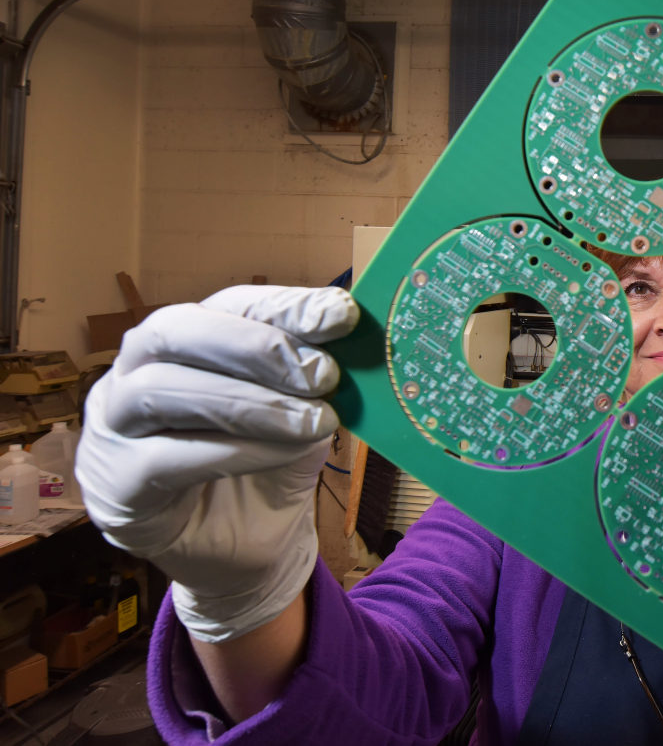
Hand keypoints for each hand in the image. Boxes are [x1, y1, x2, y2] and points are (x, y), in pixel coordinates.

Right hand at [76, 286, 358, 642]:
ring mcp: (113, 428)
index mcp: (185, 342)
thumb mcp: (303, 415)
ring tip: (316, 422)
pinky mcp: (114, 486)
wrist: (247, 555)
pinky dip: (235, 451)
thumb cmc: (267, 471)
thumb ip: (314, 379)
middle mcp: (134, 372)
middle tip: (323, 372)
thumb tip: (352, 334)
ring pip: (162, 391)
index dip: (283, 305)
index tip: (340, 315)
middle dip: (256, 346)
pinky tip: (288, 454)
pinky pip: (165, 459)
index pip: (226, 305)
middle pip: (175, 331)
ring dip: (250, 402)